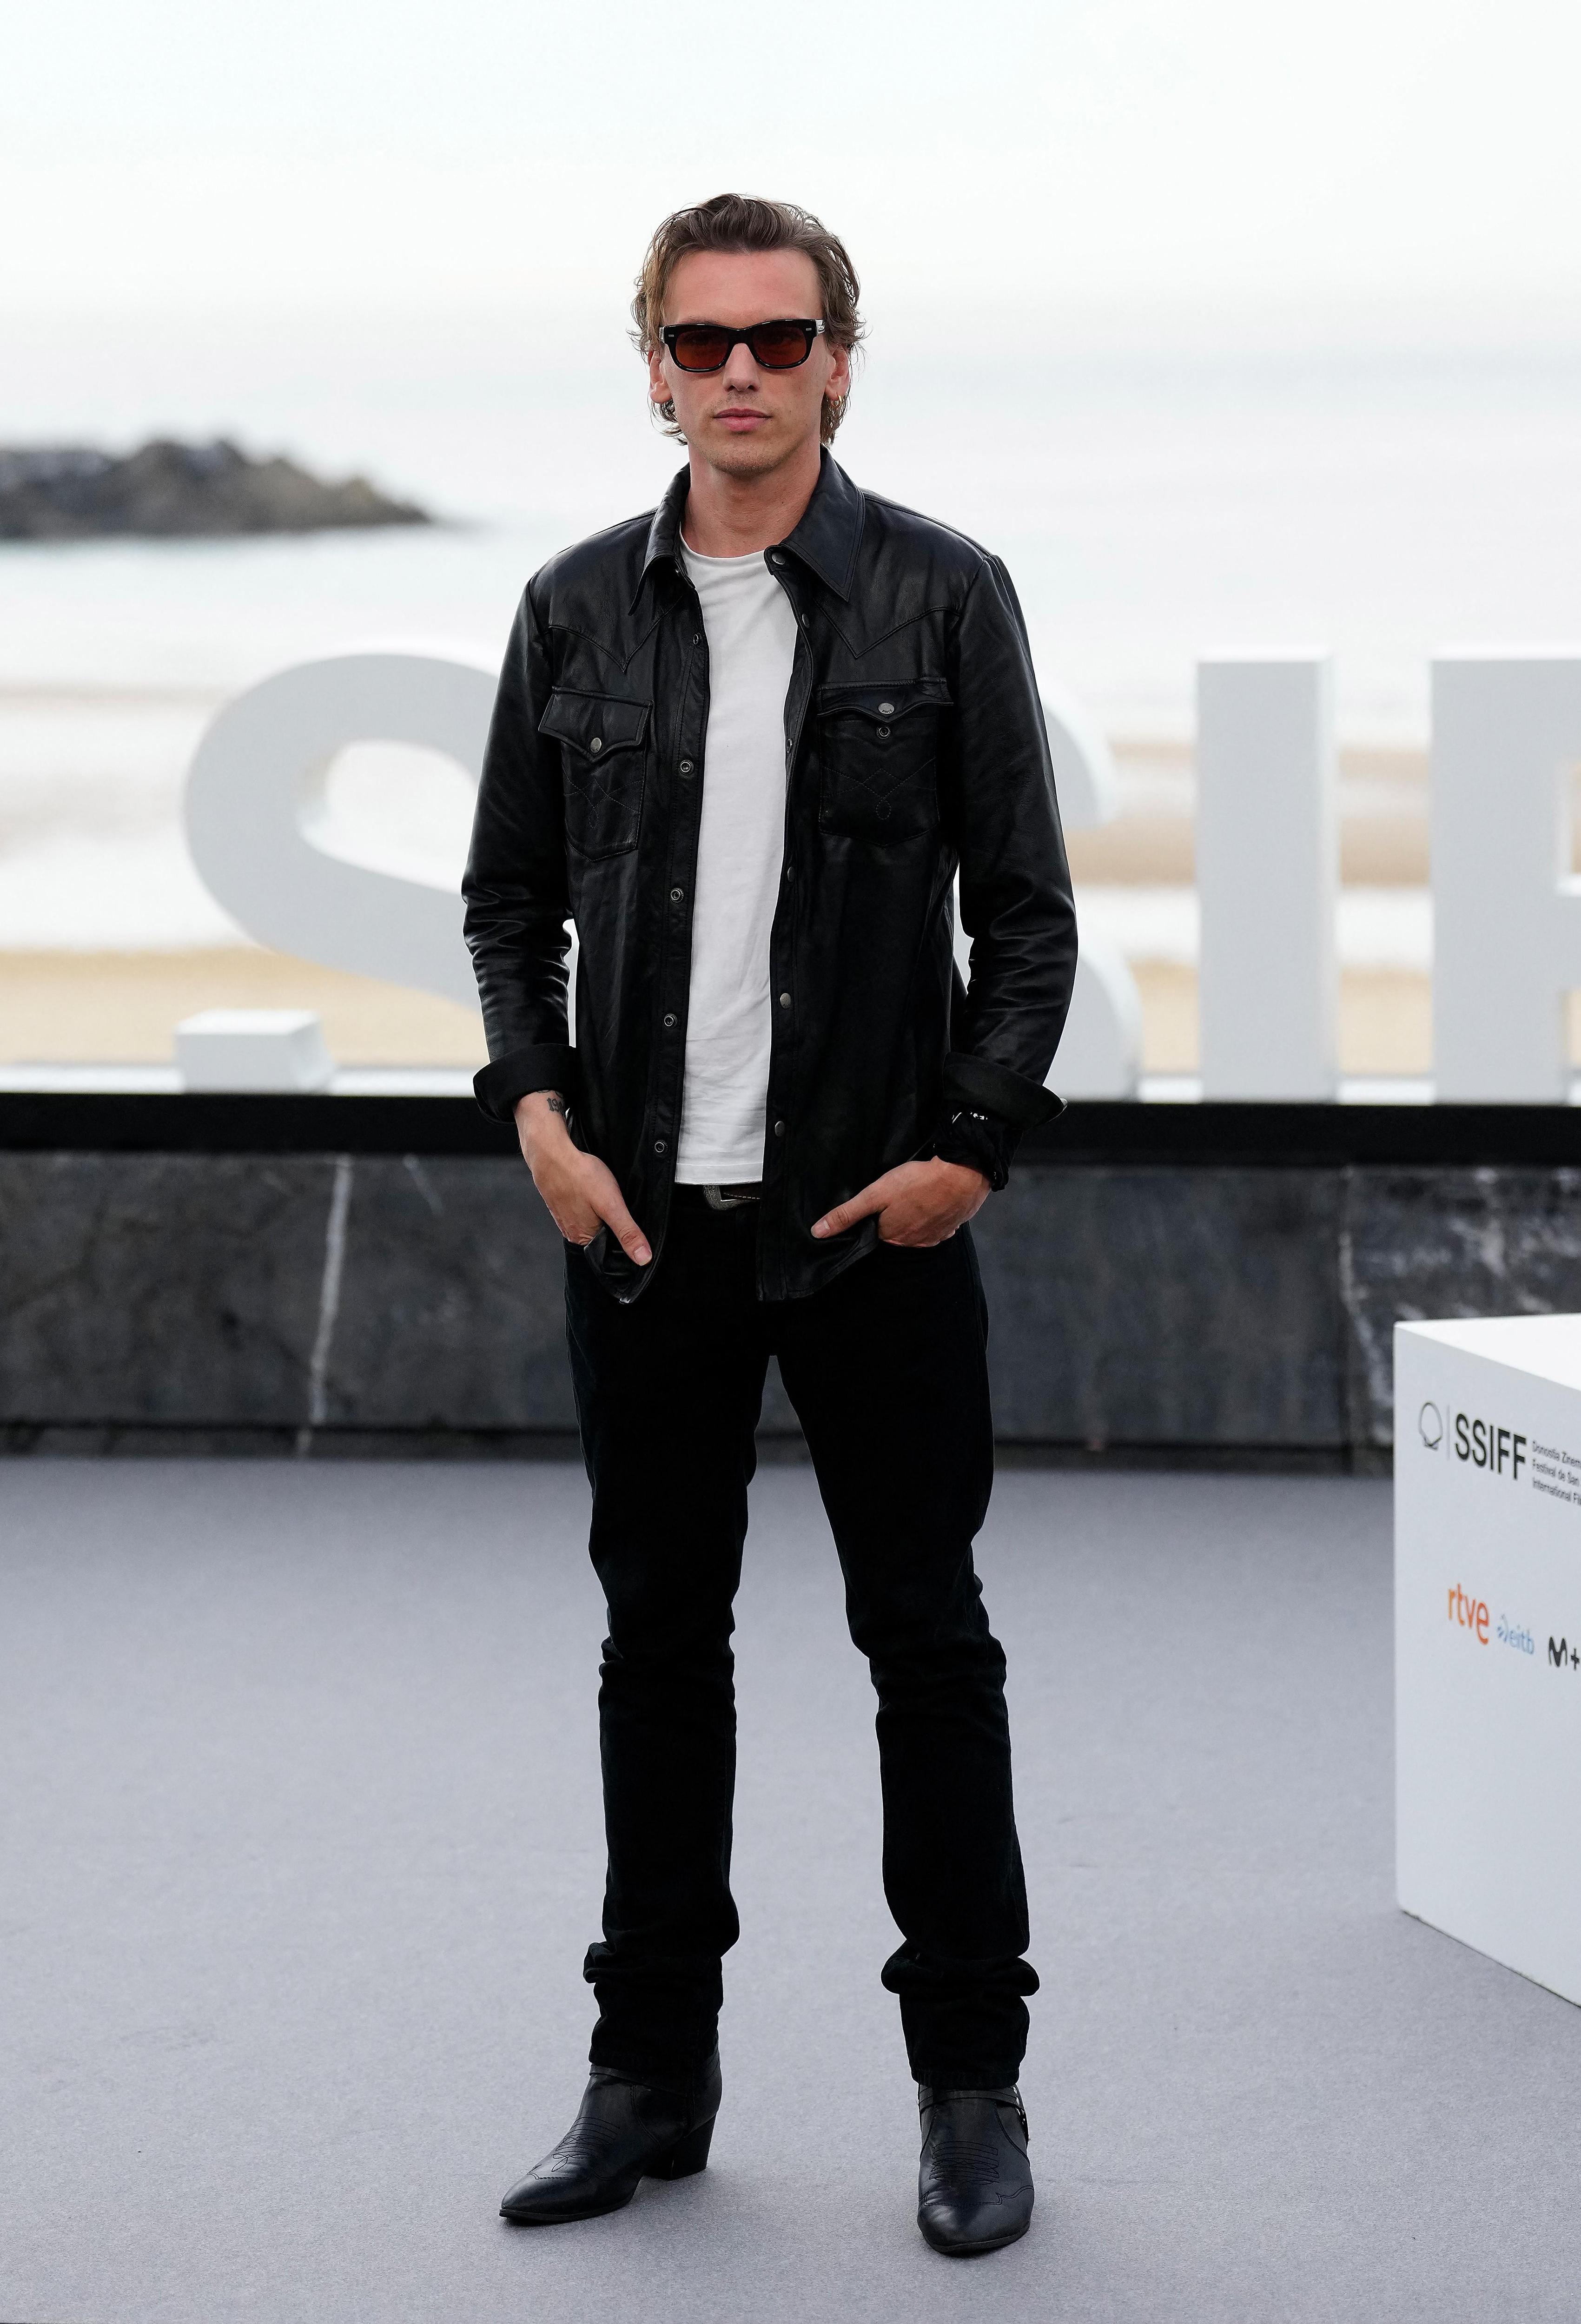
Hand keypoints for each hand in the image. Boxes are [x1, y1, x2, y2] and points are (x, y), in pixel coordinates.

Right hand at [514, 1091, 650, 1264]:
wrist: (551, 1152)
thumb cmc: (579, 1176)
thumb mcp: (612, 1206)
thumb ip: (628, 1233)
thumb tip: (643, 1258)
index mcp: (583, 1238)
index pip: (610, 1248)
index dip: (623, 1235)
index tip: (627, 1219)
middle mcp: (571, 1231)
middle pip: (600, 1232)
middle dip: (611, 1220)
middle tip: (614, 1200)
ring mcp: (563, 1215)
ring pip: (591, 1217)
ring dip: (600, 1207)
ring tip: (602, 1192)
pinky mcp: (560, 1200)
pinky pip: (580, 1205)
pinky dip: (588, 1198)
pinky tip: (590, 1187)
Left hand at [811, 1157, 988, 1247]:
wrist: (962, 1175)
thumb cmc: (916, 1182)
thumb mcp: (875, 1194)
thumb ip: (847, 1213)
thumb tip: (817, 1232)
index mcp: (892, 1236)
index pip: (875, 1233)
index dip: (874, 1219)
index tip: (876, 1205)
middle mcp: (913, 1242)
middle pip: (897, 1233)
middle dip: (894, 1220)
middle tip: (896, 1199)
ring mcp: (935, 1236)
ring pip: (918, 1230)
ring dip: (915, 1219)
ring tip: (914, 1200)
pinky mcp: (952, 1227)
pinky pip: (938, 1227)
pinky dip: (934, 1217)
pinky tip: (932, 1204)